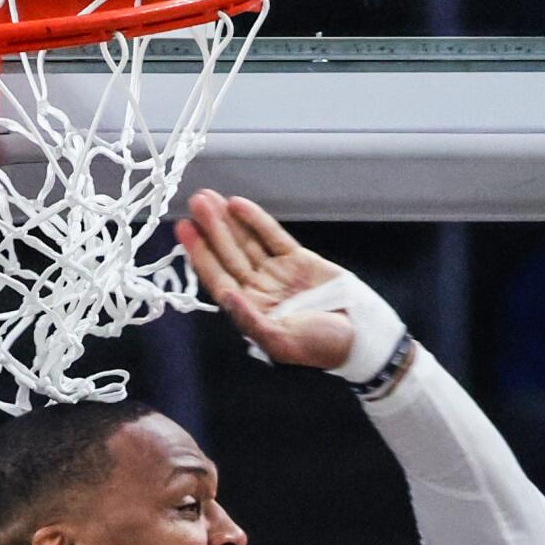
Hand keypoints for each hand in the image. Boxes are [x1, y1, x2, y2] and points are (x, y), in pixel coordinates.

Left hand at [176, 190, 353, 369]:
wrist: (360, 335)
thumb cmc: (322, 346)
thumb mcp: (283, 341)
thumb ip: (251, 320)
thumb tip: (226, 297)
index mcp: (250, 310)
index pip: (218, 278)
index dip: (200, 254)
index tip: (185, 231)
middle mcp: (258, 289)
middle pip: (228, 255)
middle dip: (211, 229)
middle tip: (195, 202)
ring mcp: (276, 273)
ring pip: (246, 242)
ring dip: (227, 221)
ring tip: (208, 198)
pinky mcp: (297, 260)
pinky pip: (272, 236)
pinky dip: (255, 221)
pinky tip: (237, 205)